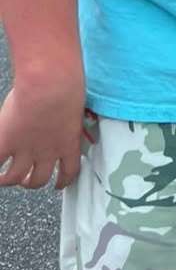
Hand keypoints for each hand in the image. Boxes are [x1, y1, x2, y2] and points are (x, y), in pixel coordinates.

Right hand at [0, 73, 86, 190]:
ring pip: (15, 176)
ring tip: (3, 178)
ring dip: (8, 179)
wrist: (49, 86)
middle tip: (27, 180)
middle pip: (39, 179)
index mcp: (68, 143)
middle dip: (32, 182)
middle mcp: (48, 152)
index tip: (59, 183)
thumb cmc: (67, 87)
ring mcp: (25, 150)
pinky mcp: (6, 143)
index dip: (63, 181)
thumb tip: (64, 112)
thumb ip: (67, 117)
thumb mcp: (74, 106)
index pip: (69, 171)